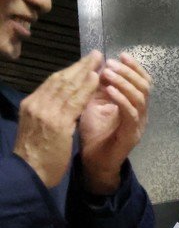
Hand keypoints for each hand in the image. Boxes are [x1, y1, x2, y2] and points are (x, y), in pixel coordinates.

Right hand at [12, 51, 102, 188]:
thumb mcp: (39, 129)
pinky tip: (95, 79)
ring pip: (67, 86)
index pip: (52, 83)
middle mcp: (36, 104)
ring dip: (85, 72)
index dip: (70, 72)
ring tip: (99, 61)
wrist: (28, 172)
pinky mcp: (57, 123)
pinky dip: (85, 88)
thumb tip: (61, 105)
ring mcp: (45, 112)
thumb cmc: (36, 155)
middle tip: (95, 54)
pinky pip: (74, 101)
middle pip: (59, 79)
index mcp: (31, 105)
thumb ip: (48, 115)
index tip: (84, 63)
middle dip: (79, 66)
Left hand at [78, 53, 151, 194]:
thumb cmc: (95, 133)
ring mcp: (138, 124)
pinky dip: (121, 99)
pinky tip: (109, 90)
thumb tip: (98, 66)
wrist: (94, 160)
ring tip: (107, 73)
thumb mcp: (94, 103)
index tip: (122, 55)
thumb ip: (99, 87)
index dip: (135, 68)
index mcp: (134, 105)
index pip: (143, 82)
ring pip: (140, 98)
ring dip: (123, 83)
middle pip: (145, 87)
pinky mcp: (131, 135)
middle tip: (111, 64)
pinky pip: (131, 113)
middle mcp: (141, 113)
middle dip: (128, 72)